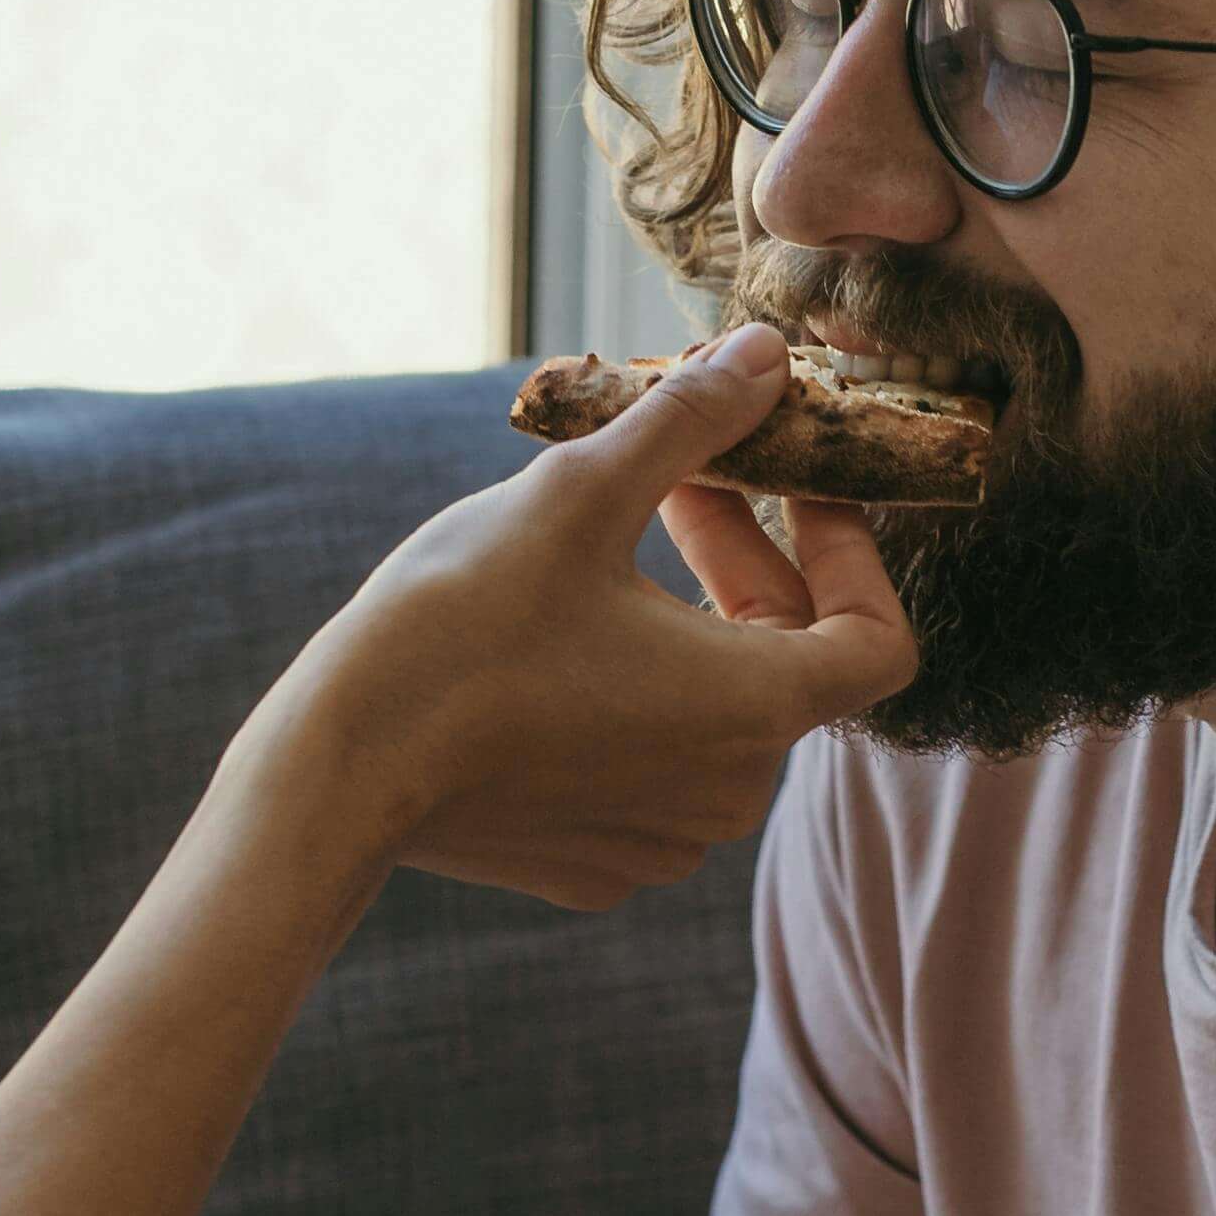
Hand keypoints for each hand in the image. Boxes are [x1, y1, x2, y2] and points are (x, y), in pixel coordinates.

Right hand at [249, 324, 915, 910]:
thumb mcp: (581, 493)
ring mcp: (662, 840)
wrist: (337, 774)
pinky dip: (629, 692)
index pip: (879, 638)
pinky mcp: (593, 860)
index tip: (796, 488)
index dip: (853, 552)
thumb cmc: (461, 628)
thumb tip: (769, 354)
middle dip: (744, 556)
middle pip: (787, 659)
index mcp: (756, 709)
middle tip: (677, 478)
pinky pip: (648, 765)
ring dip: (684, 620)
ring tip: (603, 544)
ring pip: (714, 710)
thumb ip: (691, 421)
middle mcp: (730, 793)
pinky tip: (551, 637)